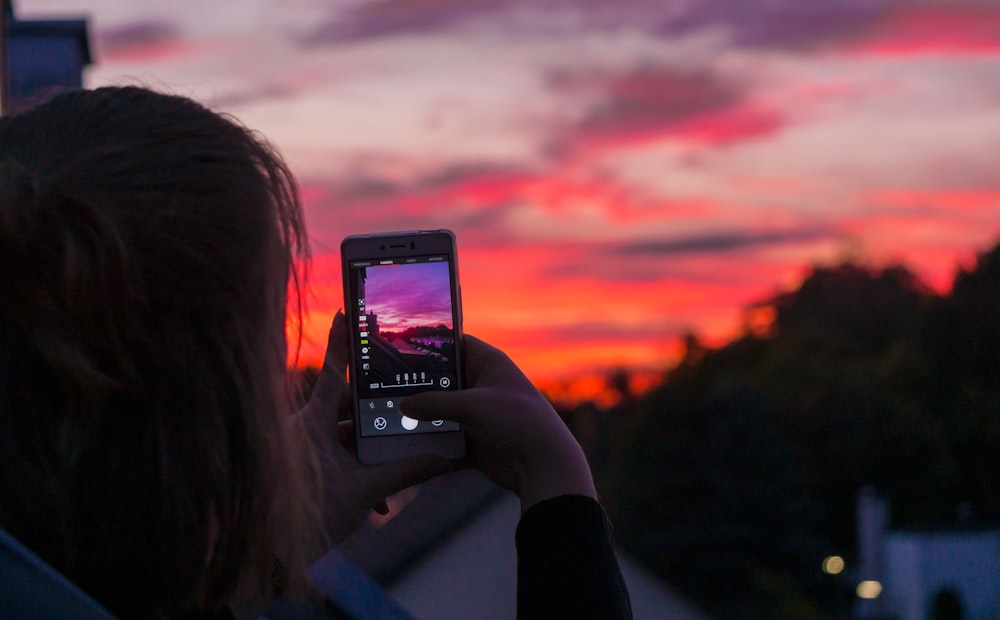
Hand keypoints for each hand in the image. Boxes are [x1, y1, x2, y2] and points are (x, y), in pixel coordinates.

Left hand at [295, 311, 452, 555]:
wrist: (268, 558)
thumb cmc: (305, 518)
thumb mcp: (362, 493)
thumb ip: (404, 472)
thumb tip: (443, 459)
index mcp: (311, 422)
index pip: (333, 372)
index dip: (343, 342)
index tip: (347, 311)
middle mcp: (304, 430)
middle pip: (346, 407)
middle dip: (375, 414)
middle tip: (403, 407)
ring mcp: (302, 453)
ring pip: (343, 440)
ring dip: (370, 454)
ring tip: (398, 463)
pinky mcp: (304, 475)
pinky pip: (335, 464)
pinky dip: (357, 476)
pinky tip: (378, 505)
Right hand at [400, 335, 595, 513]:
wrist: (543, 466)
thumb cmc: (516, 422)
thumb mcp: (471, 406)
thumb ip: (434, 403)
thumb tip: (402, 406)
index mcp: (490, 364)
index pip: (456, 344)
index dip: (431, 342)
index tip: (402, 344)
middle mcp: (484, 386)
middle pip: (444, 381)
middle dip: (419, 387)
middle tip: (386, 386)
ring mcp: (480, 414)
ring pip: (442, 412)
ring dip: (423, 418)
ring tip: (389, 417)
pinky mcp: (477, 440)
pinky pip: (447, 438)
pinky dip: (432, 443)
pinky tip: (408, 445)